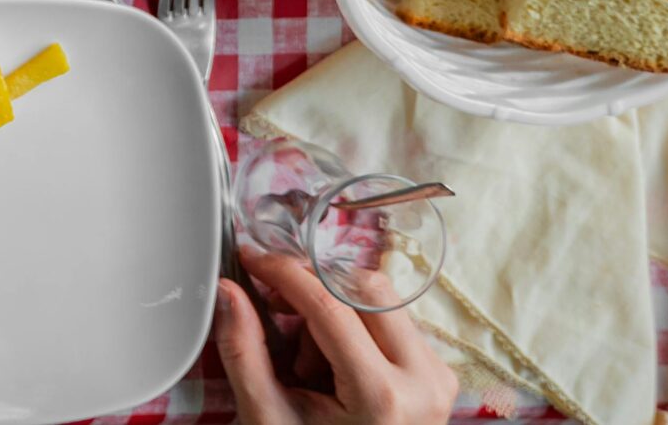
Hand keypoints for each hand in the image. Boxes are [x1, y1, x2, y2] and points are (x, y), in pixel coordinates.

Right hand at [214, 255, 457, 424]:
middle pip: (364, 289)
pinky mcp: (439, 374)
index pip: (330, 305)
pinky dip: (356, 324)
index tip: (252, 258)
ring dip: (335, 306)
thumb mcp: (268, 417)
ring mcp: (439, 377)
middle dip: (312, 288)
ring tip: (307, 356)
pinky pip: (394, 320)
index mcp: (382, 397)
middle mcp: (424, 381)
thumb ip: (244, 352)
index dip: (285, 273)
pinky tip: (333, 362)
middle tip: (275, 306)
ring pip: (382, 298)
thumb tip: (228, 291)